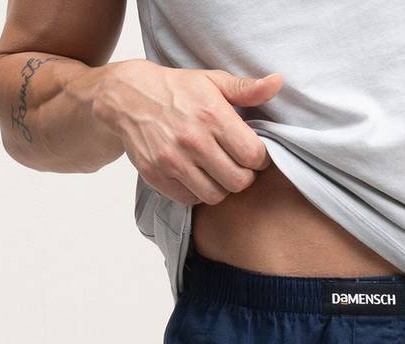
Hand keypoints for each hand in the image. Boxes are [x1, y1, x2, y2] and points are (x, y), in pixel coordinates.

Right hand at [92, 59, 282, 205]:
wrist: (126, 98)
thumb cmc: (177, 90)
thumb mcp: (212, 81)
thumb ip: (246, 89)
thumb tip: (277, 83)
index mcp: (211, 115)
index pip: (253, 156)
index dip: (260, 160)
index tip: (254, 155)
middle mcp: (192, 140)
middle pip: (238, 181)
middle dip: (243, 176)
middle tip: (237, 165)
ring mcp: (172, 160)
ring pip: (216, 195)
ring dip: (221, 187)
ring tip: (217, 171)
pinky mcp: (157, 176)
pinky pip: (190, 200)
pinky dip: (197, 193)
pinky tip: (196, 175)